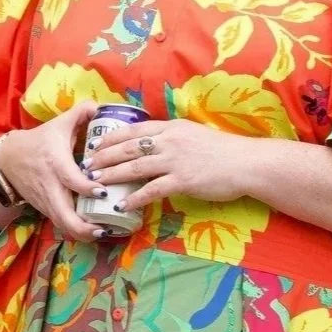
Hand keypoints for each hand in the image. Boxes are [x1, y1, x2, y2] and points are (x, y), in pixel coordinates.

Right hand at [0, 101, 108, 241]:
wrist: (9, 159)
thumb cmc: (40, 140)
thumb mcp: (58, 124)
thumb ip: (80, 113)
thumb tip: (100, 105)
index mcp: (56, 163)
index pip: (72, 180)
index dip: (88, 188)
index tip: (103, 192)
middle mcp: (51, 186)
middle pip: (64, 216)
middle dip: (84, 227)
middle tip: (106, 228)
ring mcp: (46, 202)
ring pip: (62, 226)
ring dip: (82, 234)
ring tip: (104, 233)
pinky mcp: (45, 210)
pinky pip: (61, 225)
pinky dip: (76, 232)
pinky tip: (93, 231)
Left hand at [85, 119, 260, 211]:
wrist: (245, 162)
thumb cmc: (222, 150)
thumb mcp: (193, 134)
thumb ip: (172, 137)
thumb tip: (154, 142)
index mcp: (171, 127)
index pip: (134, 129)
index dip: (112, 136)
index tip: (95, 142)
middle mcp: (169, 141)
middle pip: (128, 147)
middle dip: (104, 155)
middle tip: (86, 163)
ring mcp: (175, 160)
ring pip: (135, 166)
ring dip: (112, 174)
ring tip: (95, 180)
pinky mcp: (182, 181)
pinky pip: (152, 190)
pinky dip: (134, 197)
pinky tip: (121, 204)